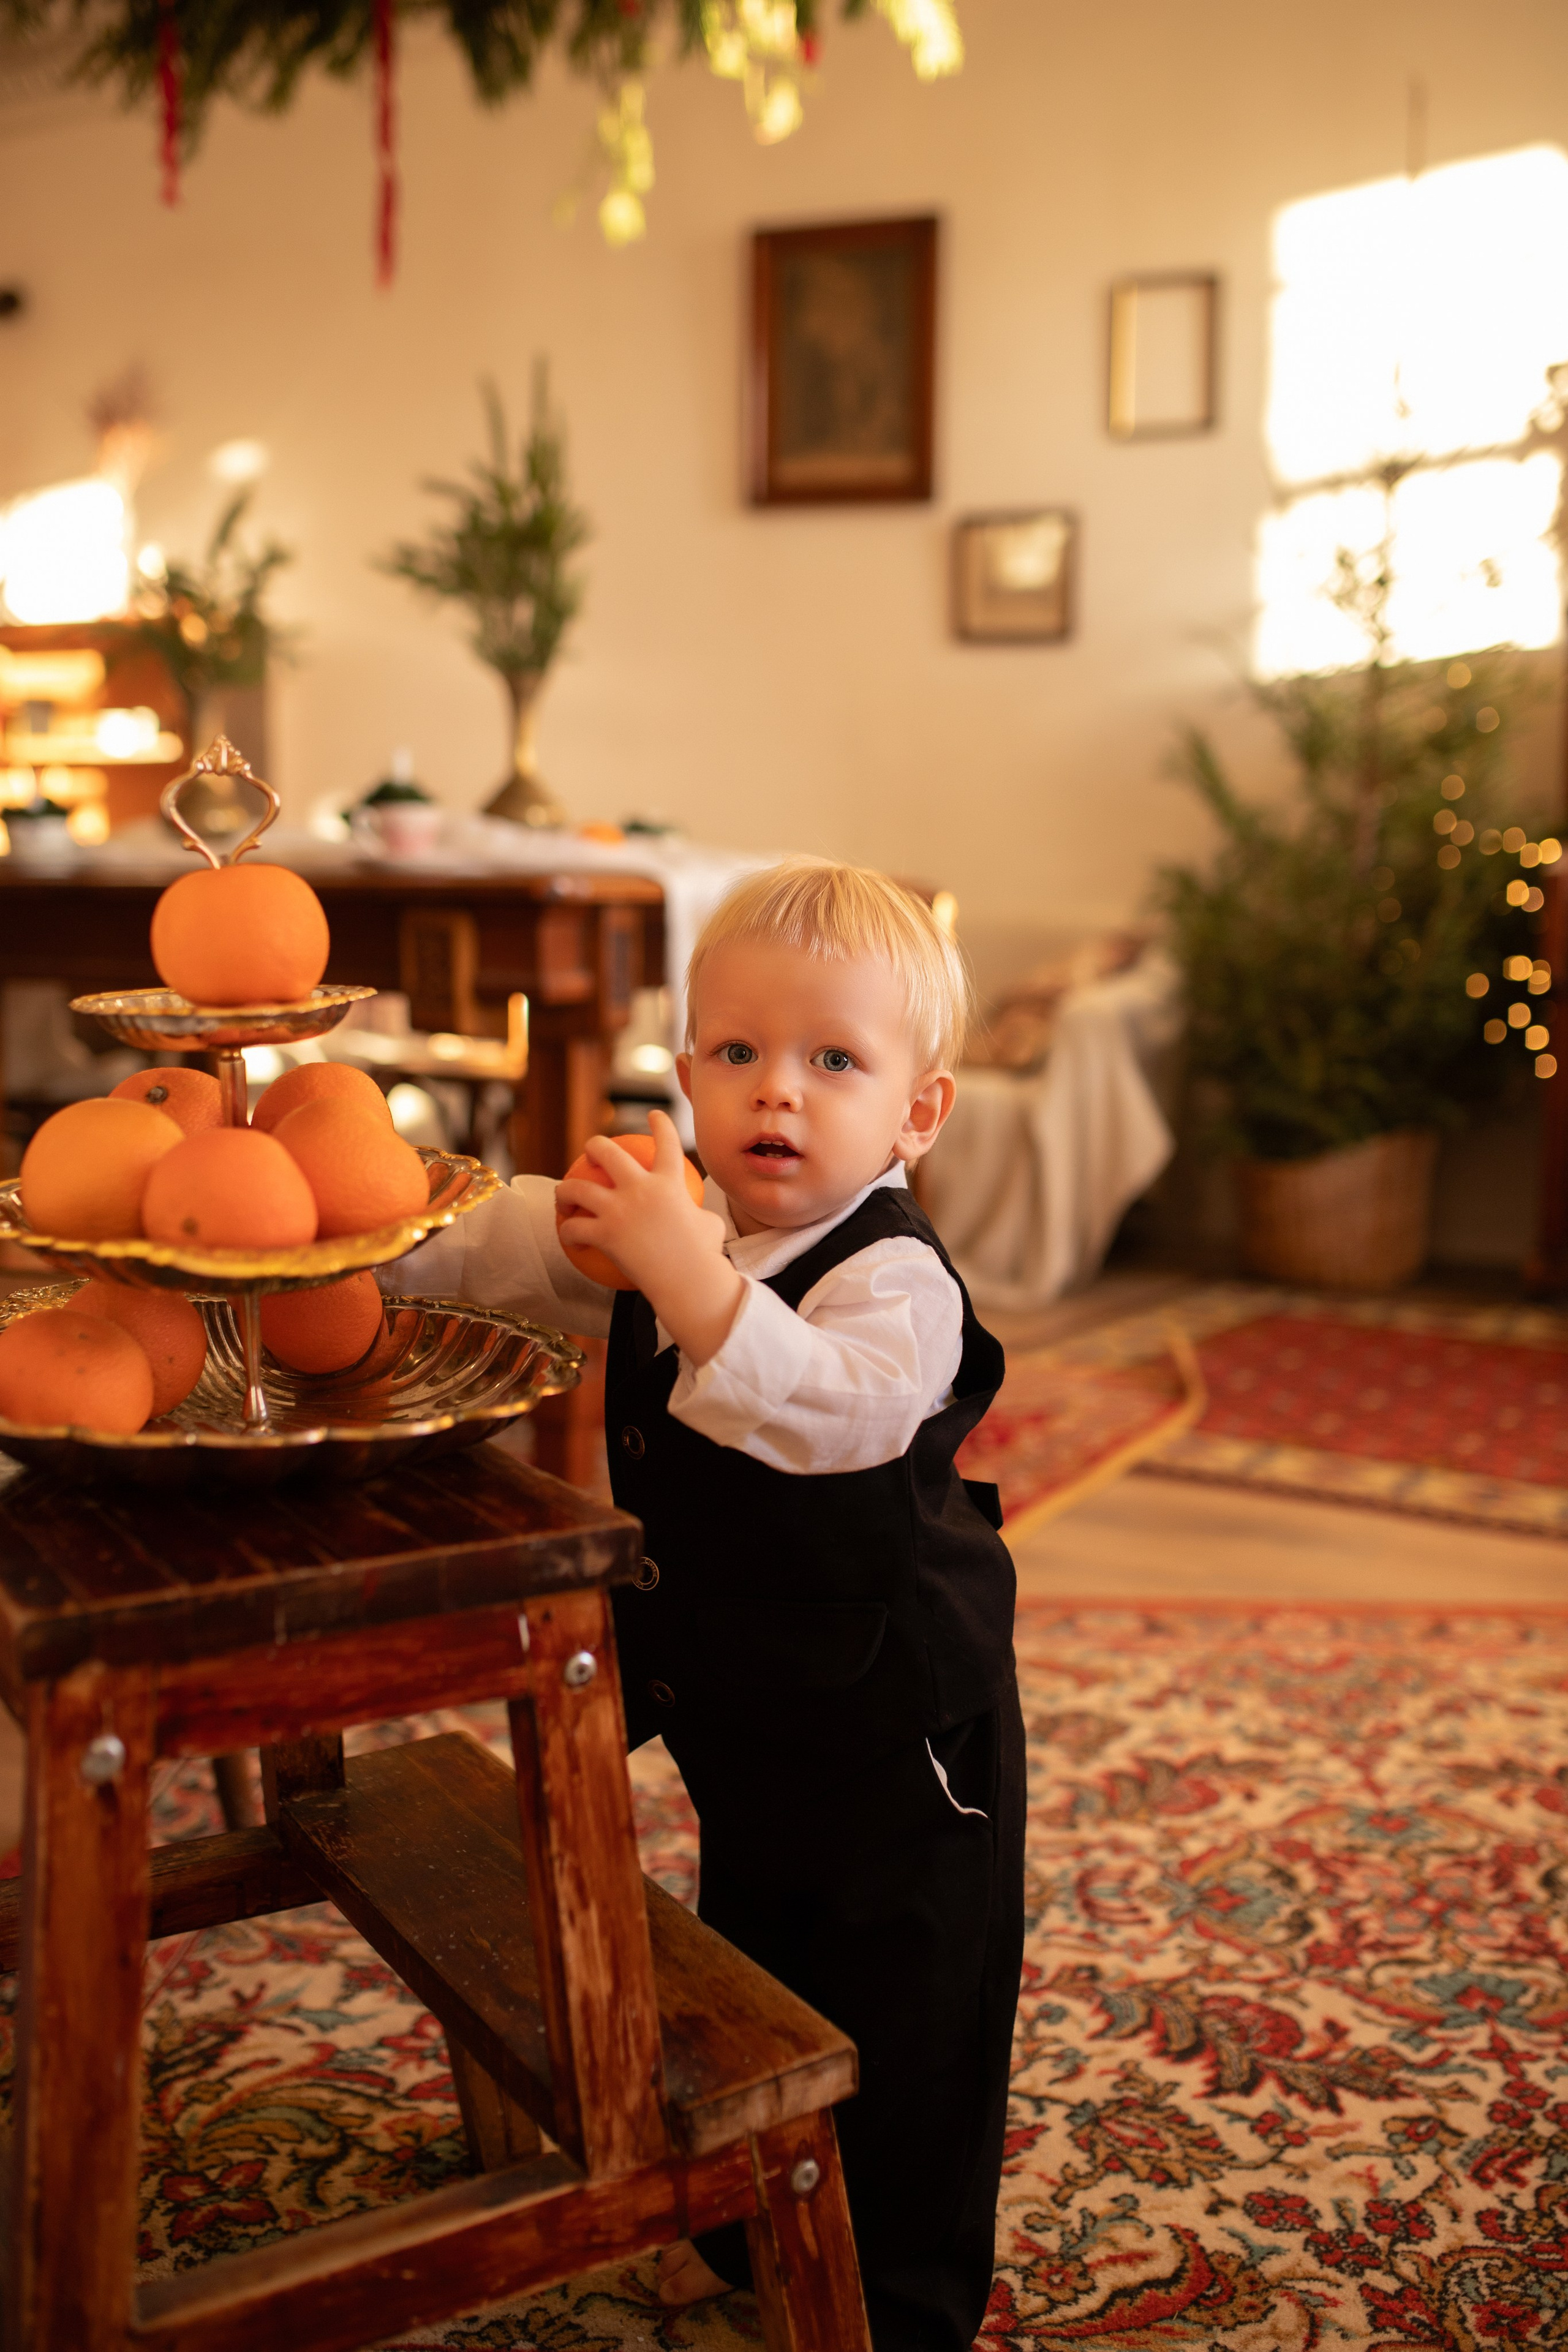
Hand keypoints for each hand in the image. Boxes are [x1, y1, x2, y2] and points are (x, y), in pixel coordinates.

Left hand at [554, 1110, 743, 1363]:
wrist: (689, 1281)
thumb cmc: (705, 1258)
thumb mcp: (710, 1226)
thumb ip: (699, 1213)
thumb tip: (698, 1215)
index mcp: (670, 1182)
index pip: (667, 1143)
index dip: (660, 1124)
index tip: (654, 1115)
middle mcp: (641, 1187)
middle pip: (607, 1152)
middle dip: (594, 1146)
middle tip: (591, 1153)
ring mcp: (620, 1209)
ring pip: (576, 1187)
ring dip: (564, 1191)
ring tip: (563, 1197)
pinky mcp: (605, 1233)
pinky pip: (573, 1228)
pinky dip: (567, 1232)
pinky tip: (568, 1238)